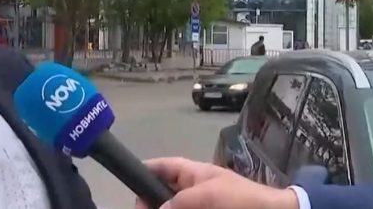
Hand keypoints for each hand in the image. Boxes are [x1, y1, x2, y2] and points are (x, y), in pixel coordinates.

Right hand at [134, 157, 299, 208]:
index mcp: (193, 173)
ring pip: (173, 207)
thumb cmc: (242, 199)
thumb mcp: (209, 193)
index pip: (162, 167)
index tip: (130, 184)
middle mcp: (193, 189)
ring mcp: (200, 205)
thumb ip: (180, 200)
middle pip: (162, 193)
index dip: (145, 171)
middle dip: (151, 202)